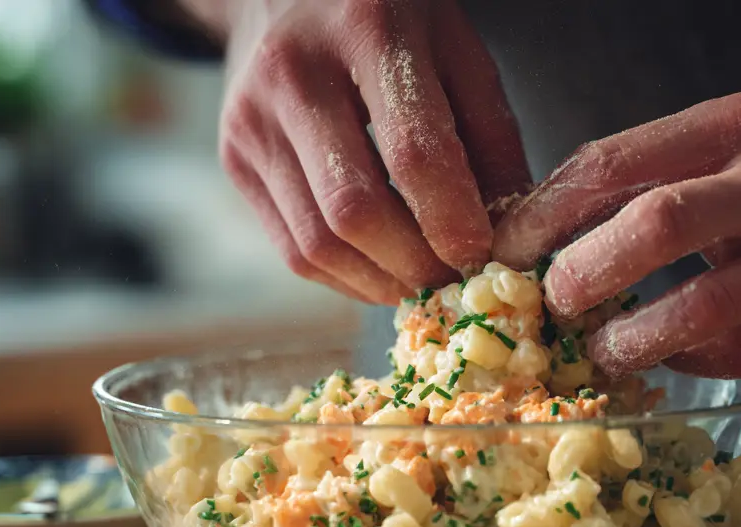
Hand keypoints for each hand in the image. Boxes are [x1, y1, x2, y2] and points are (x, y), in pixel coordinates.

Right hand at [203, 0, 529, 302]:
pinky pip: (291, 248)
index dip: (451, 218)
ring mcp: (252, 122)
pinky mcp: (234, 160)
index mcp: (366, 30)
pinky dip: (343, 277)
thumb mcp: (454, 46)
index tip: (480, 255)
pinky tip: (380, 271)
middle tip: (454, 283)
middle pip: (355, 210)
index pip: (412, 150)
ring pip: (316, 243)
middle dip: (414, 265)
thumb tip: (506, 232)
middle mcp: (294, 74)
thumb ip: (489, 133)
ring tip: (420, 285)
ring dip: (378, 282)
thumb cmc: (386, 16)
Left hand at [494, 69, 740, 378]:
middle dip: (580, 272)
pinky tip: (673, 355)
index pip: (614, 162)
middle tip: (551, 302)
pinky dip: (691, 360)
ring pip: (697, 305)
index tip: (505, 247)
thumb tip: (559, 225)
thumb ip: (671, 169)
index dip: (544, 212)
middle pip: (651, 225)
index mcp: (740, 125)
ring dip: (630, 336)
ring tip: (601, 348)